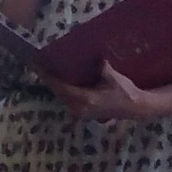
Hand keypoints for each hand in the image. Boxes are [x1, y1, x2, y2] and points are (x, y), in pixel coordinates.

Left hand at [44, 63, 171, 123]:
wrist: (136, 107)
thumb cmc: (125, 92)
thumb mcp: (114, 78)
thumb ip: (104, 69)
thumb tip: (99, 59)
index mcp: (85, 99)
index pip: (60, 87)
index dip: (47, 76)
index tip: (36, 65)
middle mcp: (80, 108)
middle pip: (58, 92)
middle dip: (49, 78)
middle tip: (39, 64)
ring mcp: (81, 112)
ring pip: (63, 97)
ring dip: (56, 85)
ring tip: (48, 70)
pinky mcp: (85, 112)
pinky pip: (69, 100)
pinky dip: (64, 90)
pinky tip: (62, 80)